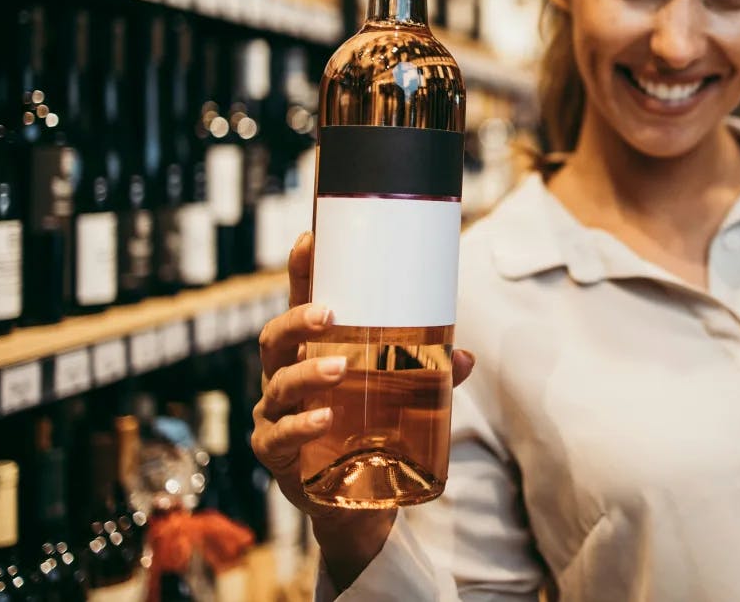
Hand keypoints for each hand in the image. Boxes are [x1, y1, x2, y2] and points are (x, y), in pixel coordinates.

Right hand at [252, 231, 475, 589]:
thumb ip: (432, 375)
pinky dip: (300, 426)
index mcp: (311, 351)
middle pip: (275, 338)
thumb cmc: (372, 429)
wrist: (356, 500)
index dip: (300, 271)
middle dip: (297, 321)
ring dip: (307, 374)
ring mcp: (275, 414)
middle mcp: (284, 376)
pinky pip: (278, 435)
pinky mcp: (275, 452)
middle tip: (328, 314)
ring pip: (278, 384)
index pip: (300, 304)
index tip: (309, 238)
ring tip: (339, 371)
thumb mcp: (405, 396)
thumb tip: (464, 356)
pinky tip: (321, 419)